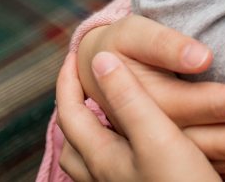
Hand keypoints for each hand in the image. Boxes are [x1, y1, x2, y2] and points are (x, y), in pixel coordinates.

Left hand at [57, 51, 220, 180]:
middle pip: (75, 141)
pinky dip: (117, 150)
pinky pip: (115, 170)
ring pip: (93, 159)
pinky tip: (139, 146)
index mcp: (102, 157)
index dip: (68, 82)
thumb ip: (130, 99)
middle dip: (75, 109)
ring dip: (94, 133)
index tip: (74, 55)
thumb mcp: (157, 136)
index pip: (70, 113)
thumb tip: (101, 59)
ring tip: (108, 115)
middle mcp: (105, 177)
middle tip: (84, 86)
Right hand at [69, 15, 224, 179]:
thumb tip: (204, 57)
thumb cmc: (119, 46)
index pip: (218, 103)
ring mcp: (171, 154)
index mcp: (159, 106)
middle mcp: (166, 137)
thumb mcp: (132, 34)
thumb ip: (165, 45)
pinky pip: (218, 171)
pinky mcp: (176, 159)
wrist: (90, 72)